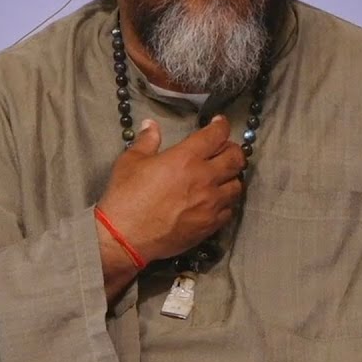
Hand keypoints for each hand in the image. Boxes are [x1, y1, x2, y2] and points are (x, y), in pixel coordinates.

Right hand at [97, 116, 244, 263]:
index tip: (219, 124)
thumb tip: (150, 125)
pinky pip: (229, 210)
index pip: (216, 135)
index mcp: (186, 158)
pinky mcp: (210, 225)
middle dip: (233, 149)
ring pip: (237, 185)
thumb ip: (146, 141)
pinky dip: (226, 202)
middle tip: (224, 149)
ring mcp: (210, 204)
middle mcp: (204, 178)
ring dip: (232, 177)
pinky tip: (216, 201)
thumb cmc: (125, 196)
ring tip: (222, 176)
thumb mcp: (131, 161)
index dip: (221, 125)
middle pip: (236, 158)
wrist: (125, 237)